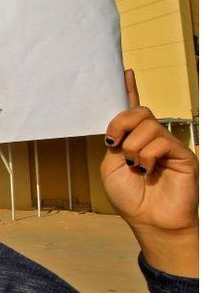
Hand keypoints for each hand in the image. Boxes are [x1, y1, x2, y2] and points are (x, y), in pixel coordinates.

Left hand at [102, 70, 198, 275]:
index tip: (125, 72)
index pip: (133, 110)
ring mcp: (169, 144)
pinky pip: (160, 141)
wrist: (150, 221)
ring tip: (135, 168)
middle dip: (120, 124)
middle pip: (138, 112)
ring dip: (133, 149)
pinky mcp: (182, 153)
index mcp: (133, 139)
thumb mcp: (110, 167)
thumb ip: (115, 143)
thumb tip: (119, 126)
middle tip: (114, 145)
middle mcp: (152, 138)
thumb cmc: (131, 198)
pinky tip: (147, 170)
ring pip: (147, 126)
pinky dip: (146, 156)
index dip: (130, 90)